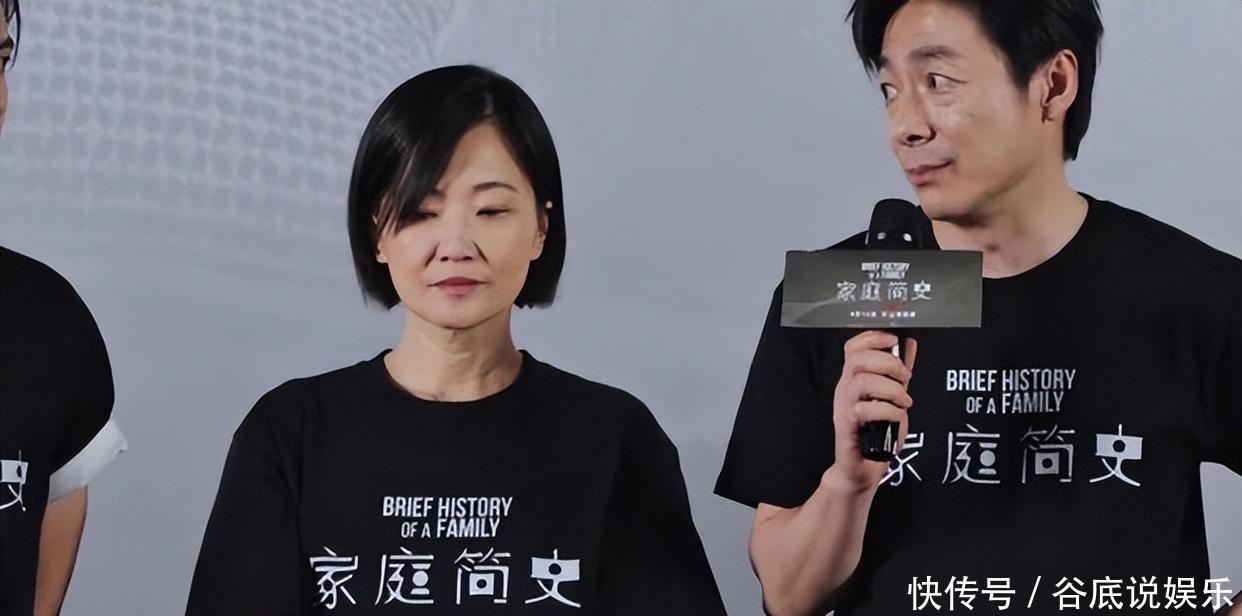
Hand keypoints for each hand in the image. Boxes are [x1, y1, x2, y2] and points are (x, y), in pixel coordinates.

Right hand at [828, 331, 916, 491]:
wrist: (861, 469)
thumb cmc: (875, 435)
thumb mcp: (892, 397)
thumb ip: (899, 373)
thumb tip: (909, 345)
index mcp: (853, 380)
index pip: (853, 347)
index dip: (873, 338)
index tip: (894, 340)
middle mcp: (844, 390)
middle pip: (858, 359)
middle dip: (888, 362)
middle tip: (905, 377)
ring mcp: (843, 406)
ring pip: (862, 381)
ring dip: (891, 388)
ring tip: (904, 401)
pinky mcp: (846, 424)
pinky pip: (866, 409)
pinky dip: (888, 412)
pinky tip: (897, 418)